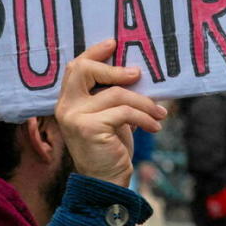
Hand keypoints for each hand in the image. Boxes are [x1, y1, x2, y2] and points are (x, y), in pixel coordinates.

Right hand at [54, 39, 167, 186]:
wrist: (106, 182)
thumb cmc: (111, 148)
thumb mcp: (112, 117)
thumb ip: (113, 95)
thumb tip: (137, 71)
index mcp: (69, 101)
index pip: (76, 68)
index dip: (94, 52)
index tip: (114, 42)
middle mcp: (66, 107)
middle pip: (85, 70)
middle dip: (115, 69)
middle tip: (138, 74)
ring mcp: (75, 117)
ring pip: (117, 94)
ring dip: (144, 103)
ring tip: (159, 113)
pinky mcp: (89, 127)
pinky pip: (125, 112)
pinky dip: (145, 117)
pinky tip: (155, 126)